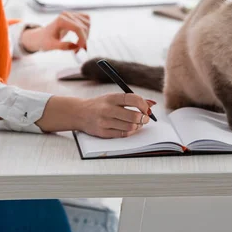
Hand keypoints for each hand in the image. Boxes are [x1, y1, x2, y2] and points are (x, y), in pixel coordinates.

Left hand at [21, 11, 89, 52]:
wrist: (41, 36)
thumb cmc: (45, 41)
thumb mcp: (51, 46)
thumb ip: (63, 46)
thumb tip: (76, 46)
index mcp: (61, 20)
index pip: (78, 28)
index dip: (82, 39)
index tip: (80, 49)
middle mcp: (67, 14)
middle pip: (84, 26)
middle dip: (84, 39)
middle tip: (78, 49)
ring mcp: (71, 14)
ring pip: (87, 24)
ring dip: (86, 35)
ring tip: (79, 44)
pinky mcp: (75, 16)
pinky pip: (87, 21)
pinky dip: (87, 30)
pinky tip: (81, 37)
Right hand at [36, 93, 156, 138]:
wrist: (79, 113)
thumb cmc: (100, 104)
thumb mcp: (114, 97)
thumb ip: (132, 100)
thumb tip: (152, 103)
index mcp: (111, 97)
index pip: (133, 99)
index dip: (144, 105)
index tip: (147, 109)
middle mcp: (107, 109)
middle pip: (134, 116)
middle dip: (144, 118)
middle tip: (145, 118)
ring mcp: (105, 122)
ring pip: (130, 127)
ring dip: (138, 126)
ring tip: (137, 123)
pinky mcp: (103, 133)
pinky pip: (123, 134)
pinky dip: (130, 132)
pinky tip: (129, 128)